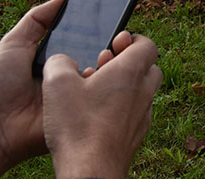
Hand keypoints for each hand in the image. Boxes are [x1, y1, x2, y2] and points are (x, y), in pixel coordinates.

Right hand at [43, 32, 162, 178]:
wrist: (92, 171)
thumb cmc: (77, 126)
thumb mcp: (56, 84)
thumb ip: (59, 62)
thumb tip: (61, 60)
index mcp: (131, 71)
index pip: (147, 44)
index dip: (132, 39)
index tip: (115, 42)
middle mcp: (144, 90)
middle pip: (148, 66)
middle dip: (129, 62)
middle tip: (104, 67)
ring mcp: (143, 114)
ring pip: (143, 90)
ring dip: (126, 86)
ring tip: (97, 92)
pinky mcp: (137, 135)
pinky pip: (136, 112)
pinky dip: (123, 107)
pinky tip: (99, 115)